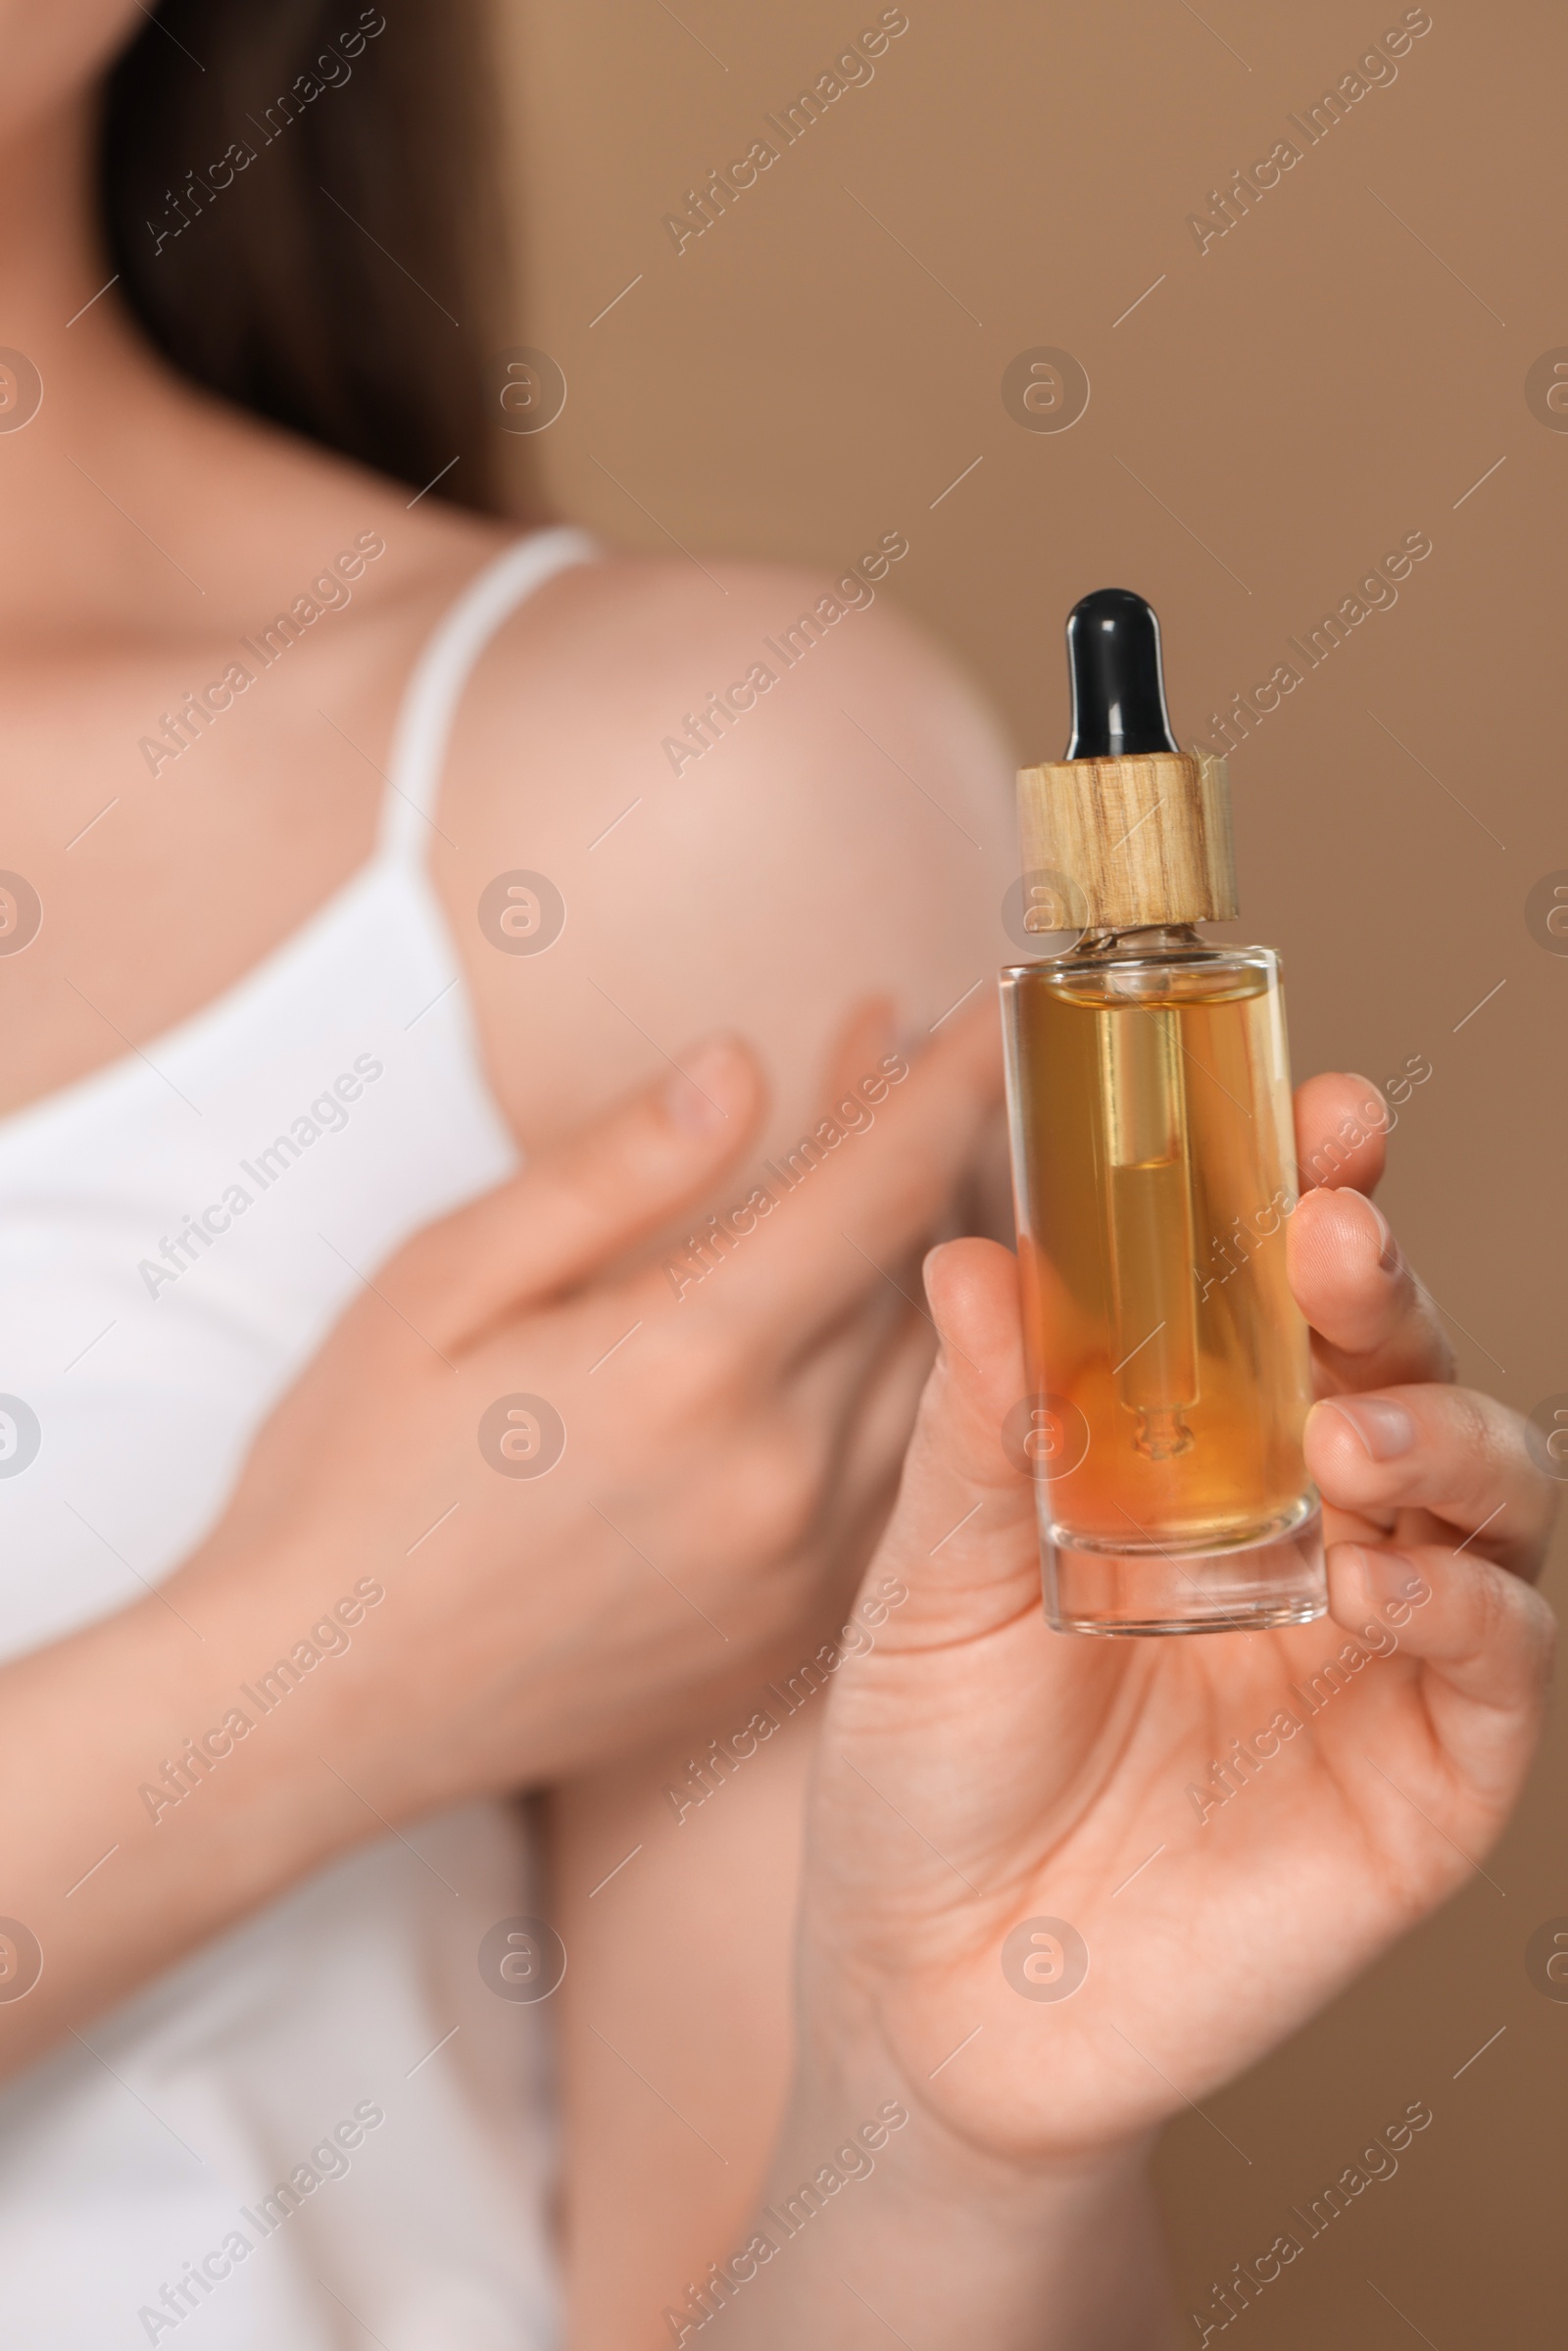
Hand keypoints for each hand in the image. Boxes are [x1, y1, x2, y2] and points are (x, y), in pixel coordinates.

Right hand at [174, 997, 1002, 1818]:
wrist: (309, 1711)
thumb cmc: (349, 1479)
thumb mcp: (442, 1282)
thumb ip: (614, 1173)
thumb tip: (743, 1068)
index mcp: (687, 1363)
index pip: (880, 1184)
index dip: (948, 1080)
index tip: (995, 1011)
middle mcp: (777, 1474)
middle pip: (918, 1272)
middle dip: (922, 1144)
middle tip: (890, 1051)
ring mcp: (796, 1571)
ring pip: (924, 1378)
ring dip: (925, 1262)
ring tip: (879, 1168)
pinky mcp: (788, 1637)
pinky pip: (891, 1479)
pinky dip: (896, 1384)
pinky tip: (849, 1325)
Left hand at [794, 1074, 1555, 2167]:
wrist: (929, 2000)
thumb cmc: (925, 1768)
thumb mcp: (927, 1583)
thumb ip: (977, 1429)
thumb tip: (973, 1257)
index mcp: (1199, 1456)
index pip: (1286, 1299)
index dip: (1318, 1194)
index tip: (1315, 1111)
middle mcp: (1312, 1529)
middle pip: (1403, 1365)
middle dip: (1388, 1285)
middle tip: (1337, 1232)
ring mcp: (1381, 1650)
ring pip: (1495, 1495)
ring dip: (1446, 1430)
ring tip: (1354, 1424)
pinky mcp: (1425, 1779)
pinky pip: (1498, 1663)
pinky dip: (1461, 1603)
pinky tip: (1374, 1578)